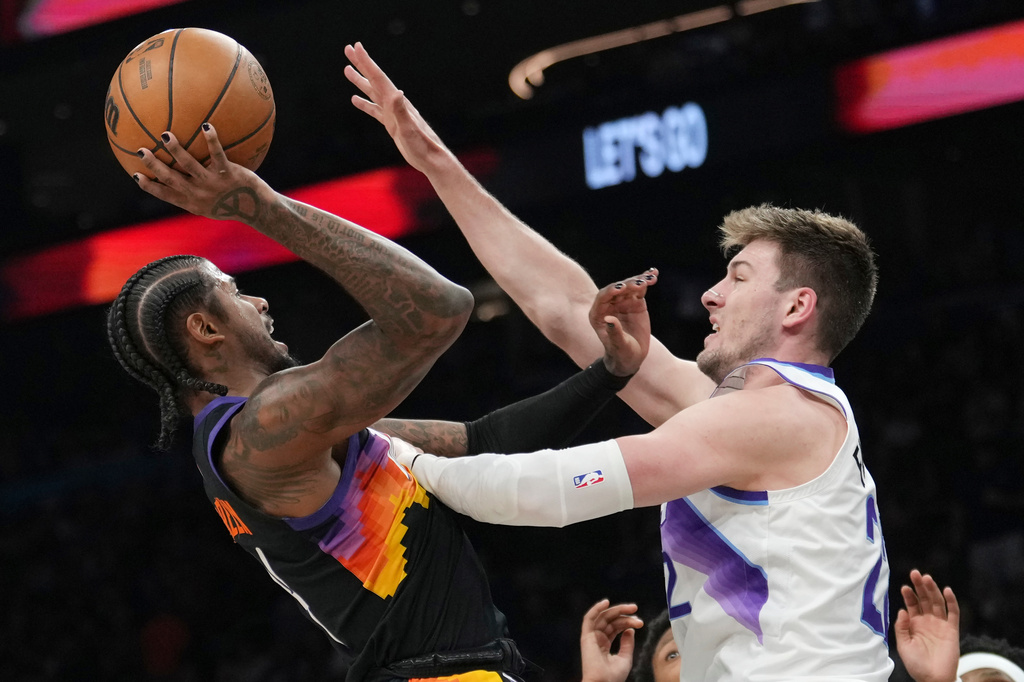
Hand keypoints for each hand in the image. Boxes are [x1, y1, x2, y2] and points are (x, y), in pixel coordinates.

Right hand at [134, 125, 265, 222]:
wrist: (257, 209)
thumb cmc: (232, 204)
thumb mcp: (210, 204)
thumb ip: (194, 193)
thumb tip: (180, 177)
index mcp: (192, 202)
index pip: (166, 195)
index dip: (150, 187)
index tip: (135, 176)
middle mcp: (199, 194)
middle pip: (172, 179)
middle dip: (155, 166)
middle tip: (141, 151)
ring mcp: (213, 184)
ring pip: (190, 165)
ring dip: (176, 150)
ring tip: (166, 136)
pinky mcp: (228, 174)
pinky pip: (218, 154)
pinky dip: (212, 140)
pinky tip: (206, 126)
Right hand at [344, 42, 450, 174]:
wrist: (432, 159)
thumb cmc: (422, 146)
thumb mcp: (409, 130)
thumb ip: (402, 111)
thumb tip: (396, 93)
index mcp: (396, 102)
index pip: (378, 77)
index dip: (366, 62)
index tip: (356, 46)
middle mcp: (394, 104)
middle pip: (374, 79)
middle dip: (361, 64)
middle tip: (348, 49)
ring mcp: (392, 113)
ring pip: (372, 92)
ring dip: (360, 80)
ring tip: (347, 70)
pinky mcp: (392, 124)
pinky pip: (375, 110)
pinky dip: (364, 103)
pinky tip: (355, 99)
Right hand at [580, 599, 642, 681]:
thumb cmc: (613, 677)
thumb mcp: (625, 658)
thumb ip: (627, 643)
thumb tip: (629, 629)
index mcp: (604, 644)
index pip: (616, 627)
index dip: (627, 622)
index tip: (639, 622)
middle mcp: (597, 639)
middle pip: (611, 620)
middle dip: (624, 614)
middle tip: (636, 610)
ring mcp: (592, 637)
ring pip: (603, 617)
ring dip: (617, 610)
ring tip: (631, 608)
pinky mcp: (586, 636)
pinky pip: (589, 618)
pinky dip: (596, 609)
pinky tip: (606, 602)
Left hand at [589, 270, 656, 376]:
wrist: (631, 357)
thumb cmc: (620, 353)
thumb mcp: (618, 345)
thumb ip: (614, 333)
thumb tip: (609, 320)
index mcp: (598, 314)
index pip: (603, 298)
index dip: (611, 291)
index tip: (621, 288)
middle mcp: (608, 305)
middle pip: (617, 289)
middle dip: (628, 284)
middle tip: (640, 283)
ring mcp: (622, 302)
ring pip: (629, 287)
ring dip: (639, 280)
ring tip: (650, 278)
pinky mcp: (635, 302)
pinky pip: (640, 289)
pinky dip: (647, 281)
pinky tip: (654, 274)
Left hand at [894, 569, 959, 681]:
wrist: (932, 678)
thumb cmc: (916, 664)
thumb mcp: (903, 645)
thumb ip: (901, 627)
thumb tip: (902, 610)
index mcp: (914, 624)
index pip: (912, 604)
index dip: (909, 595)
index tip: (904, 587)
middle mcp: (927, 621)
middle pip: (924, 599)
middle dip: (920, 586)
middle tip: (915, 573)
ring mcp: (940, 624)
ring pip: (937, 602)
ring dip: (932, 590)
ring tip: (926, 578)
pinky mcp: (952, 630)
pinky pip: (953, 613)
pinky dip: (951, 601)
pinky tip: (946, 590)